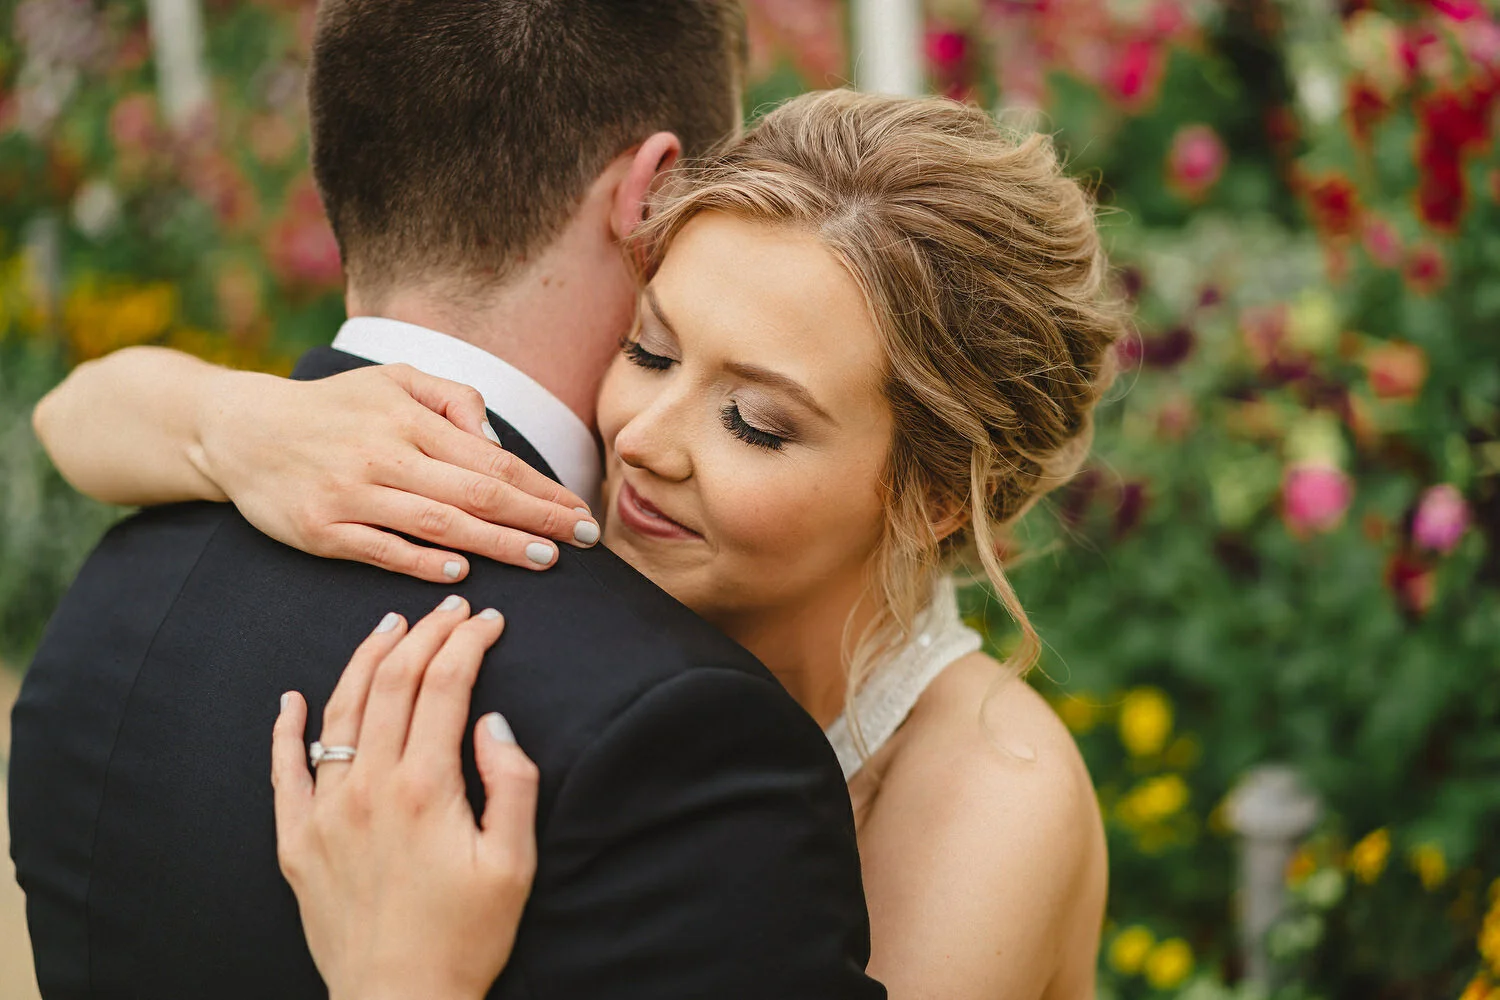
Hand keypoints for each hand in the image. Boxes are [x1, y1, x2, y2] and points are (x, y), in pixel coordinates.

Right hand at [192, 363, 600, 580]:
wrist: (241, 430)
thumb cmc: (334, 408)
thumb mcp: (393, 381)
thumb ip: (453, 400)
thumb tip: (498, 442)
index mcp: (407, 420)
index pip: (492, 461)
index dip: (543, 489)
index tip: (582, 513)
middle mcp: (383, 455)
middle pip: (475, 493)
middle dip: (536, 519)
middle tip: (582, 542)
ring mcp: (350, 494)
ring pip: (436, 523)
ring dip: (495, 543)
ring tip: (542, 559)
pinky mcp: (319, 529)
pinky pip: (379, 548)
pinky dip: (420, 560)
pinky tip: (462, 571)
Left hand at [272, 597, 539, 999]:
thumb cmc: (466, 937)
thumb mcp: (514, 863)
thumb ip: (512, 785)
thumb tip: (492, 723)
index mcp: (424, 788)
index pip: (445, 686)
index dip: (468, 642)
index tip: (488, 620)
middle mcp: (368, 788)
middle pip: (392, 684)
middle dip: (424, 635)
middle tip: (448, 608)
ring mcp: (326, 812)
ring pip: (339, 712)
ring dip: (365, 660)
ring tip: (389, 627)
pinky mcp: (297, 841)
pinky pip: (284, 771)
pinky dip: (287, 728)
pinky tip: (293, 698)